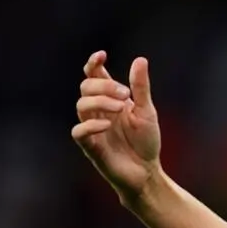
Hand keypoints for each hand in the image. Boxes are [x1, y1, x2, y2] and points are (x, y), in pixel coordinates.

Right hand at [72, 51, 161, 201]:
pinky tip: (107, 124)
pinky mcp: (91, 147)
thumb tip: (140, 59)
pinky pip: (79, 132)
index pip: (93, 76)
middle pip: (86, 87)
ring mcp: (92, 128)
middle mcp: (97, 111)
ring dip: (101, 101)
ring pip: (81, 105)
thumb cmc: (146, 142)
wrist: (147, 172)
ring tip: (121, 108)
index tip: (101, 55)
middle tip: (126, 95)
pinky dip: (91, 125)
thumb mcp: (147, 112)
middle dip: (104, 86)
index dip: (93, 64)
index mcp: (109, 100)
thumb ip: (141, 88)